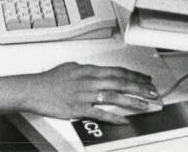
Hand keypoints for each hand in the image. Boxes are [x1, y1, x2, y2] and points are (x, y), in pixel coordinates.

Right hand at [26, 63, 160, 124]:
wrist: (34, 89)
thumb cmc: (50, 80)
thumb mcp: (71, 67)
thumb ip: (86, 70)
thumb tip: (97, 71)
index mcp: (88, 70)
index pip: (117, 71)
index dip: (134, 76)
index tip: (145, 80)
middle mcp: (89, 80)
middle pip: (119, 83)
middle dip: (139, 88)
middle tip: (153, 93)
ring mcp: (84, 95)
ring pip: (114, 97)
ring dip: (132, 101)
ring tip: (146, 105)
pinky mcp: (78, 109)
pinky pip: (99, 113)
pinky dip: (113, 117)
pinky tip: (124, 120)